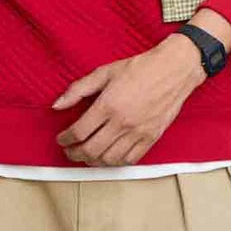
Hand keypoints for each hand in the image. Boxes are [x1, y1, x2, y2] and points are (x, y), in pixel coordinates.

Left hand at [52, 34, 206, 166]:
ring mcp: (138, 133)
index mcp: (108, 104)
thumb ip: (78, 89)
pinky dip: (115, 162)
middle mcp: (122, 122)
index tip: (61, 139)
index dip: (65, 139)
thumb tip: (57, 105)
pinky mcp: (151, 138)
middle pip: (91, 150)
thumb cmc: (139, 68)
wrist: (173, 70)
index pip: (79, 131)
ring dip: (93, 161)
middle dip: (74, 153)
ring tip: (86, 155)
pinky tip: (108, 156)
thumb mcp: (104, 72)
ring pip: (109, 160)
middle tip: (69, 151)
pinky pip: (130, 160)